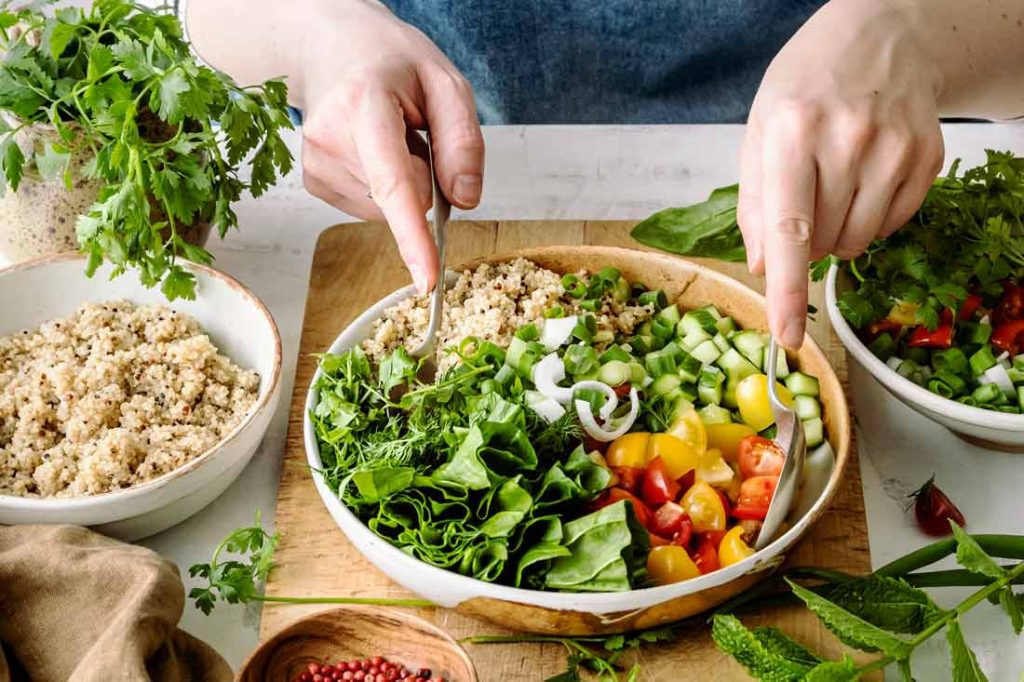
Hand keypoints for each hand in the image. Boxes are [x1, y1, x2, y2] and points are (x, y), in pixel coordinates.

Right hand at [299, 1, 483, 292]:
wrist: (332, 45)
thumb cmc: (391, 61)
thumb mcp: (446, 83)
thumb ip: (463, 142)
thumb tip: (464, 201)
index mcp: (363, 106)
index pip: (393, 183)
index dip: (413, 236)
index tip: (426, 277)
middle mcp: (330, 138)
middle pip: (404, 198)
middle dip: (424, 174)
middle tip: (410, 128)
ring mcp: (317, 164)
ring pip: (389, 208)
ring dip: (402, 178)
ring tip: (386, 132)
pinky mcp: (316, 182)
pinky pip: (373, 207)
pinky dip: (384, 186)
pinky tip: (372, 149)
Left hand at [739, 0, 944, 347]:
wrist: (884, 38)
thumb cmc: (807, 88)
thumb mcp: (761, 130)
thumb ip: (754, 202)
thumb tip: (763, 266)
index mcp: (794, 131)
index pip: (788, 227)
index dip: (786, 289)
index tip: (785, 335)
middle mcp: (848, 140)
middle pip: (822, 243)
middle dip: (805, 241)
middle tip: (805, 196)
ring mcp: (895, 149)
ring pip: (857, 244)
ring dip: (837, 235)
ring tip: (834, 186)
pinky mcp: (928, 158)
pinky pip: (891, 228)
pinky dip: (870, 220)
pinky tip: (864, 180)